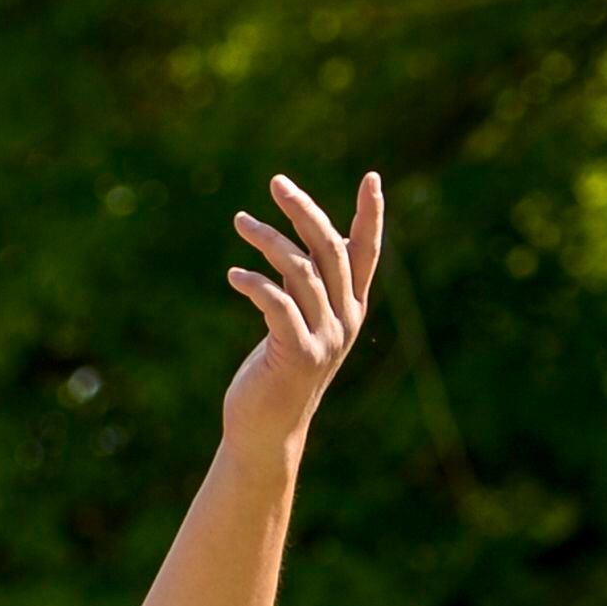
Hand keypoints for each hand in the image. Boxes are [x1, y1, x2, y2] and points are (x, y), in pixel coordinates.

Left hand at [223, 170, 384, 453]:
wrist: (266, 429)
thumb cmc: (276, 372)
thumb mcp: (296, 323)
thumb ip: (302, 288)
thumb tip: (293, 246)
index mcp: (350, 308)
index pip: (366, 252)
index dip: (370, 215)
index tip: (373, 177)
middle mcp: (345, 319)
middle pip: (331, 251)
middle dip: (304, 212)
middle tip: (277, 182)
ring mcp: (325, 337)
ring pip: (302, 272)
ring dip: (268, 241)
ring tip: (240, 221)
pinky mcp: (297, 353)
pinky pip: (278, 305)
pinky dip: (255, 284)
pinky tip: (233, 275)